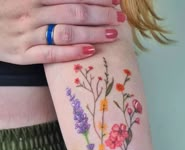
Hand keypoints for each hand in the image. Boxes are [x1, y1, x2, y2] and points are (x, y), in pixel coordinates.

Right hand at [0, 0, 124, 64]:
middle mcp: (30, 12)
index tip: (115, 0)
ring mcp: (26, 34)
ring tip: (112, 34)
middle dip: (101, 14)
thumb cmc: (5, 8)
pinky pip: (51, 54)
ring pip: (66, 33)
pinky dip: (71, 52)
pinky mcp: (22, 54)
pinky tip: (90, 51)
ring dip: (93, 33)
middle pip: (74, 12)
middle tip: (119, 18)